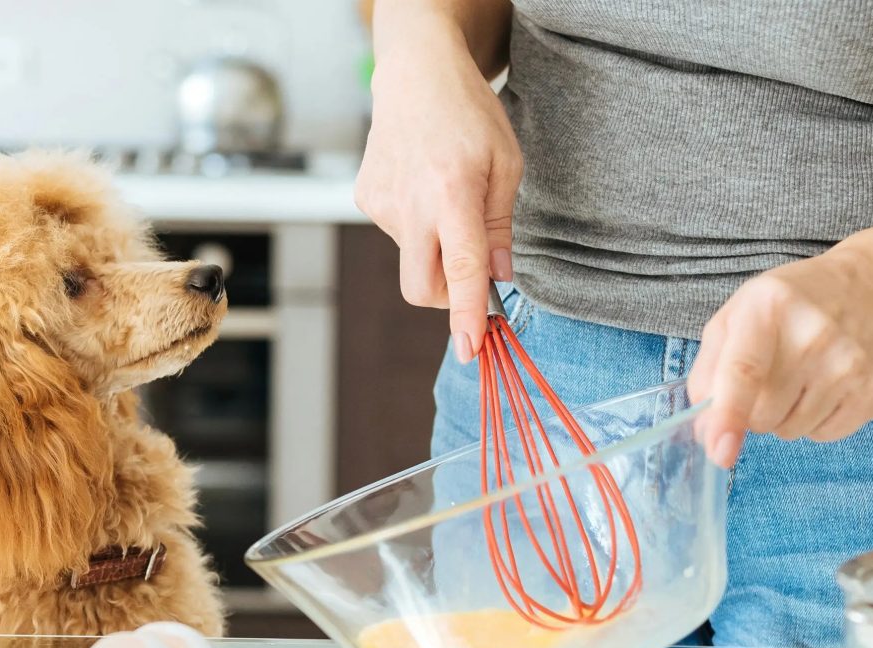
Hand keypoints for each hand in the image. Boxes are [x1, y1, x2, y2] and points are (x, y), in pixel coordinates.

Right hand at [354, 7, 522, 363]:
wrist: (414, 75)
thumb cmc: (469, 115)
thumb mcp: (506, 164)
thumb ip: (501, 226)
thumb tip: (499, 277)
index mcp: (452, 193)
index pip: (460, 268)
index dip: (467, 314)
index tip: (471, 349)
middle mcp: (410, 205)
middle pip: (420, 287)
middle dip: (445, 298)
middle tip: (470, 273)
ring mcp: (381, 205)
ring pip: (412, 257)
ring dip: (434, 245)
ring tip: (445, 193)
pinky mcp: (366, 200)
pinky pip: (398, 233)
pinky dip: (416, 224)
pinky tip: (422, 184)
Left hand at [687, 239, 872, 468]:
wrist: (866, 293)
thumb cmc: (785, 310)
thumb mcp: (733, 319)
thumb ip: (707, 372)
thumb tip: (704, 431)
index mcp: (767, 307)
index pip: (744, 371)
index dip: (727, 415)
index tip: (719, 451)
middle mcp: (813, 334)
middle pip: (762, 414)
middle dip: (751, 411)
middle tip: (767, 378)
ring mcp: (849, 363)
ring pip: (791, 431)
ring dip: (782, 418)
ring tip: (797, 378)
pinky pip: (824, 435)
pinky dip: (814, 423)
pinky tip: (821, 389)